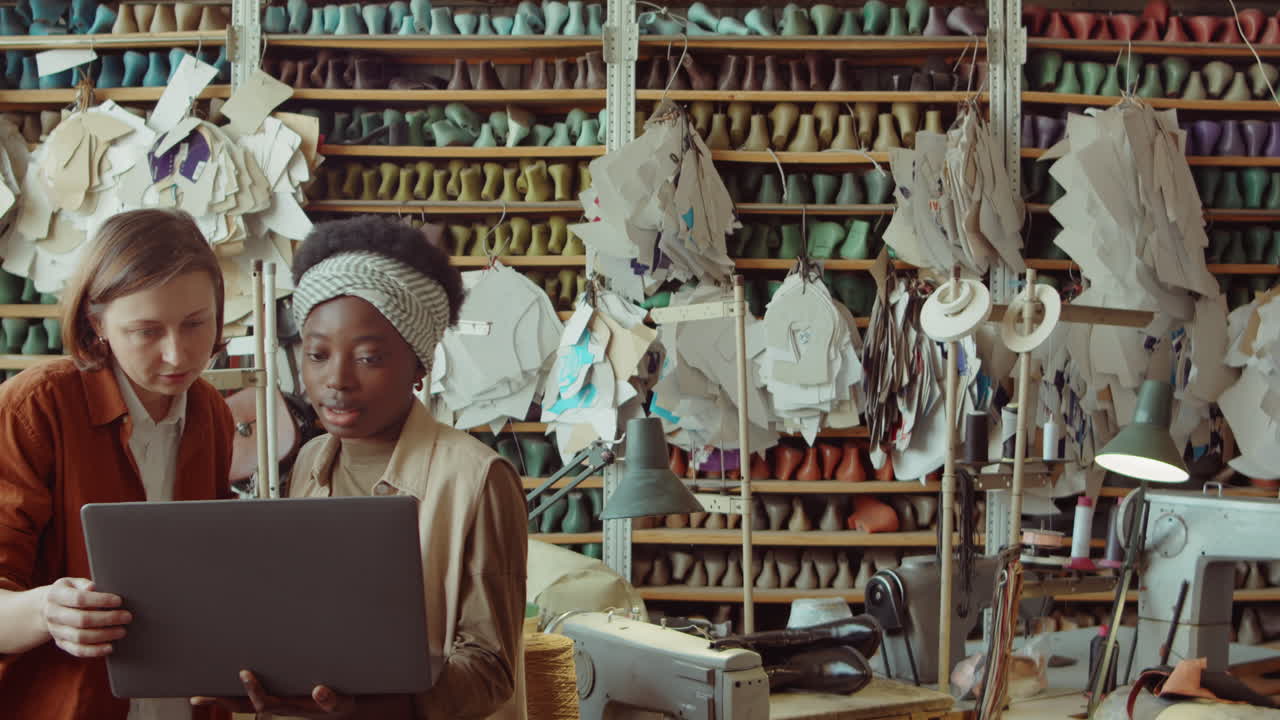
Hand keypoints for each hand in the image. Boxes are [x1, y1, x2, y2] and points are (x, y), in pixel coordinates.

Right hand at [42, 577, 130, 657]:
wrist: (48, 607)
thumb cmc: (70, 591)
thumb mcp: (74, 583)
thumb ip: (84, 584)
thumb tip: (93, 588)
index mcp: (55, 595)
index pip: (79, 599)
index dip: (100, 600)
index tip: (119, 601)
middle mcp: (53, 614)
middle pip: (82, 620)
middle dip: (108, 619)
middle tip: (127, 617)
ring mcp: (55, 631)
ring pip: (80, 637)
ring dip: (104, 635)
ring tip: (122, 631)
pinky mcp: (61, 643)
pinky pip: (78, 650)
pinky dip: (95, 650)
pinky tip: (110, 647)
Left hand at [191, 670, 353, 717]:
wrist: (340, 710)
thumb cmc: (339, 703)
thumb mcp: (341, 704)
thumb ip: (331, 700)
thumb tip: (319, 691)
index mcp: (290, 706)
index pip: (265, 702)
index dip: (253, 689)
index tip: (245, 673)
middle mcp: (277, 705)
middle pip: (243, 707)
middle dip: (221, 702)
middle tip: (198, 696)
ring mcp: (274, 702)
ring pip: (242, 704)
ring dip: (221, 700)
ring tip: (198, 695)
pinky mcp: (276, 697)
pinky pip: (249, 698)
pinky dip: (232, 694)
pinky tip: (221, 685)